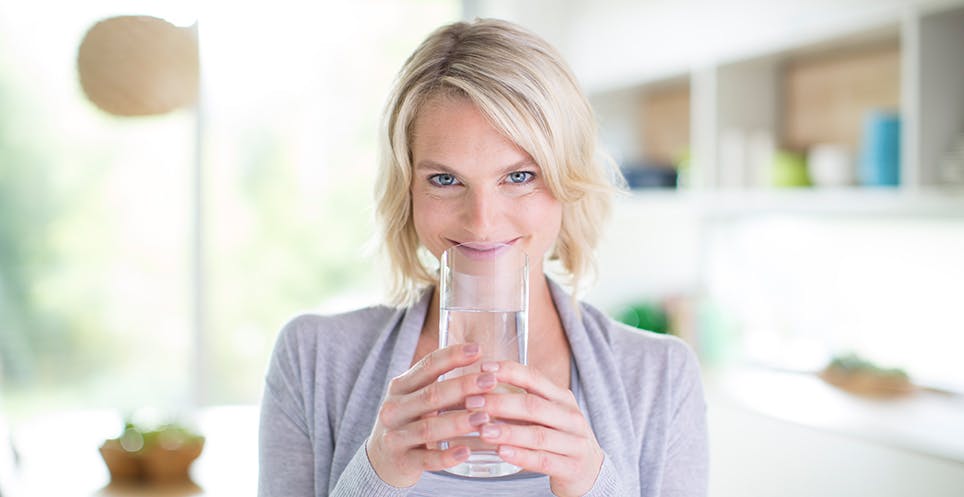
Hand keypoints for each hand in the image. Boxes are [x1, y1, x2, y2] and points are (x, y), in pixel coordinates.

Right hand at [366, 343, 497, 486]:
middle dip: (463, 387)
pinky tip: (466, 452)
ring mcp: (395, 436)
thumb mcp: (414, 399)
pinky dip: (447, 456)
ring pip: (428, 427)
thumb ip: (438, 384)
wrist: (381, 461)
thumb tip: (482, 365)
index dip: (452, 356)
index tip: (478, 349)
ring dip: (458, 421)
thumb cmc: (408, 422)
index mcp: (400, 387)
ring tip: (485, 417)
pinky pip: (426, 459)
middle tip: (490, 381)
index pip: (426, 366)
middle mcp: (394, 409)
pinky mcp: (401, 462)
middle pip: (431, 395)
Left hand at [473, 361, 603, 496]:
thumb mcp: (547, 415)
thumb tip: (480, 388)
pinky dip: (521, 456)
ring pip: (538, 434)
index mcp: (561, 398)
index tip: (483, 369)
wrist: (590, 471)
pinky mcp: (572, 467)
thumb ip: (521, 402)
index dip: (509, 371)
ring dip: (507, 432)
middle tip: (472, 403)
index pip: (534, 378)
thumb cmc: (559, 438)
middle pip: (533, 405)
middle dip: (500, 403)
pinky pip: (544, 460)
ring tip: (483, 430)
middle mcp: (570, 416)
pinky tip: (501, 452)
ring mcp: (574, 442)